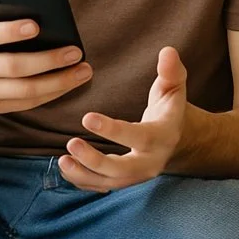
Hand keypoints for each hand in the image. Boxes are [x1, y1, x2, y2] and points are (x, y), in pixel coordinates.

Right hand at [0, 3, 91, 113]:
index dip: (11, 31)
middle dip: (49, 61)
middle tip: (76, 52)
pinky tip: (71, 82)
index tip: (36, 25)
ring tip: (84, 70)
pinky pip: (28, 103)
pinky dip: (53, 93)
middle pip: (14, 67)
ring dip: (59, 82)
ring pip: (25, 91)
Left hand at [59, 46, 187, 191]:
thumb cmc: (169, 105)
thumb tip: (167, 51)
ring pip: (110, 182)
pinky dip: (83, 180)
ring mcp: (138, 175)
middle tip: (71, 144)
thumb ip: (171, 70)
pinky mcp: (125, 180)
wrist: (175, 136)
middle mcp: (152, 160)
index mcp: (163, 135)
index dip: (113, 130)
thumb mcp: (174, 86)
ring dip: (84, 173)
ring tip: (62, 160)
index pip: (139, 136)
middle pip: (123, 169)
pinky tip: (66, 167)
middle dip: (95, 161)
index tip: (87, 118)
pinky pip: (102, 186)